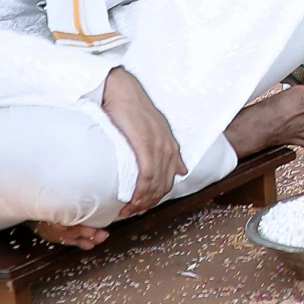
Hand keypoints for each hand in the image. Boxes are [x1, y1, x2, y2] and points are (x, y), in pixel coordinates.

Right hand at [101, 66, 184, 217]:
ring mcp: (157, 144)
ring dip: (142, 201)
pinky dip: (140, 190)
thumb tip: (182, 170)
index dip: (157, 198)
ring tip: (127, 211)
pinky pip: (147, 174)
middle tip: (130, 214)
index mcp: (170, 144)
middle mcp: (167, 146)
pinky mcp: (145, 143)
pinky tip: (132, 199)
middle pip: (164, 185)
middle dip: (148, 204)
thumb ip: (167, 150)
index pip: (169, 180)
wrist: (121, 89)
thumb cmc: (131, 109)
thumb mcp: (154, 130)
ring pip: (155, 183)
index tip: (141, 208)